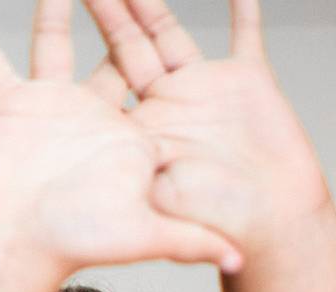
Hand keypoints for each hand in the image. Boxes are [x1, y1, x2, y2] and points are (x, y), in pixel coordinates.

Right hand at [0, 0, 242, 275]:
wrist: (12, 252)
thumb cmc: (74, 245)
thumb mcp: (150, 234)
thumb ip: (194, 242)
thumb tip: (240, 263)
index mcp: (126, 130)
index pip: (152, 69)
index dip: (159, 30)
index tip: (159, 0)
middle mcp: (88, 112)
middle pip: (110, 42)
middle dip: (116, 6)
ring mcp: (46, 105)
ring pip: (52, 37)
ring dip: (56, 3)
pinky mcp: (6, 106)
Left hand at [81, 0, 332, 257]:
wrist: (275, 224)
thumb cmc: (216, 222)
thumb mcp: (162, 202)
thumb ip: (135, 178)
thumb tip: (94, 165)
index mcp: (137, 130)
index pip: (102, 81)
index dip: (81, 54)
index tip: (59, 18)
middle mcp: (165, 104)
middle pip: (126, 47)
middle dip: (107, 13)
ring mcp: (203, 90)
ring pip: (168, 33)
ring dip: (149, 3)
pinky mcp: (247, 82)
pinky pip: (244, 34)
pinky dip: (242, 8)